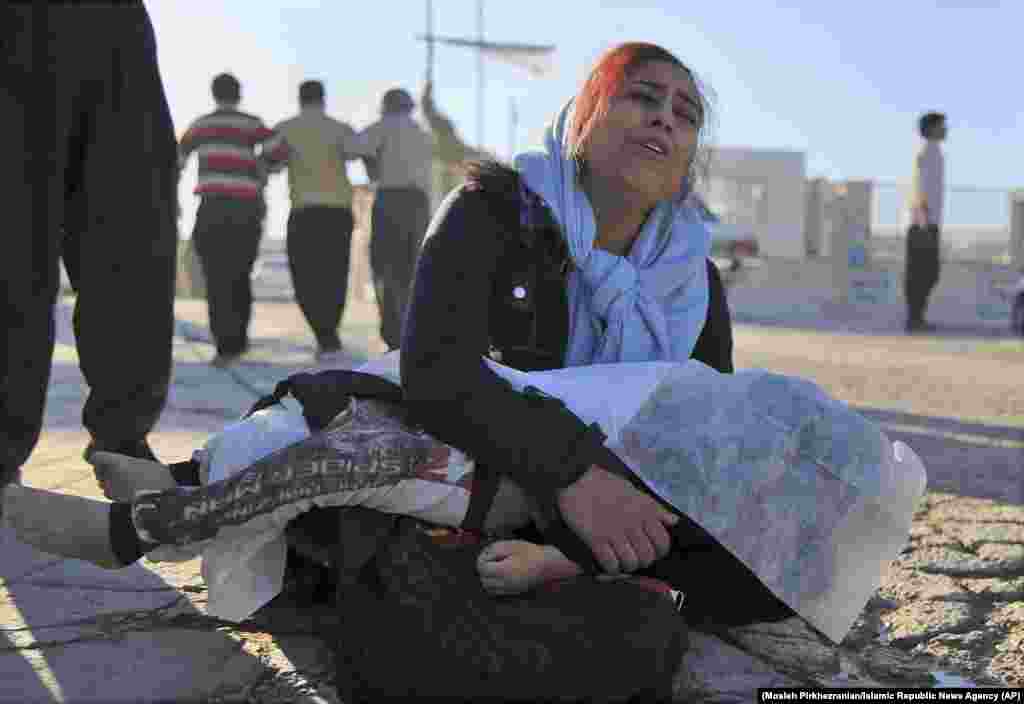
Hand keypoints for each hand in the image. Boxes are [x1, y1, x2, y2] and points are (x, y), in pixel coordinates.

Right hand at [557, 465, 677, 574]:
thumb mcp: (635, 492)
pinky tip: (607, 561)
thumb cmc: (606, 484)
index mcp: (644, 511)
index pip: (663, 542)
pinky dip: (611, 568)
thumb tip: (674, 521)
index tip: (650, 551)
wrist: (577, 478)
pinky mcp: (596, 539)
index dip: (658, 552)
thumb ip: (655, 508)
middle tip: (633, 558)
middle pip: (647, 557)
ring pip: (631, 563)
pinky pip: (610, 564)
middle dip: (642, 561)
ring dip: (626, 566)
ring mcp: (614, 532)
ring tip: (620, 561)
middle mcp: (632, 523)